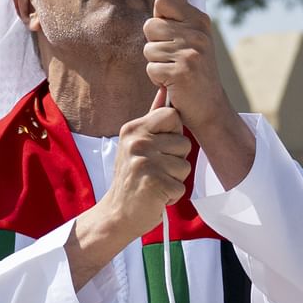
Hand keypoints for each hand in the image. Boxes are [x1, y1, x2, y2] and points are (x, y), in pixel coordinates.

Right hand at [67, 106, 195, 289]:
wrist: (117, 213)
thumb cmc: (132, 178)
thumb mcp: (136, 144)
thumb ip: (153, 119)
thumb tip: (165, 88)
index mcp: (133, 129)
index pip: (173, 115)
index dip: (174, 133)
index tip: (160, 147)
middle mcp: (137, 142)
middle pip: (184, 143)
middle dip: (176, 160)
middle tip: (155, 171)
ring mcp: (145, 163)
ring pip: (185, 166)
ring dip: (174, 179)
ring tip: (154, 183)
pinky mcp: (154, 184)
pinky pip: (181, 186)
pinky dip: (172, 195)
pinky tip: (155, 196)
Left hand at [146, 0, 253, 186]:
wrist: (210, 107)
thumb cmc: (196, 69)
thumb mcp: (192, 35)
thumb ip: (179, 7)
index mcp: (200, 20)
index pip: (164, 0)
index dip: (160, 18)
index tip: (173, 33)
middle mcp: (198, 33)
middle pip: (150, 25)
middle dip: (155, 44)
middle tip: (173, 58)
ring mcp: (191, 53)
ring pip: (148, 48)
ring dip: (156, 63)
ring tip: (174, 70)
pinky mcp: (181, 72)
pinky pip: (151, 67)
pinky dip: (157, 79)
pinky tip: (173, 83)